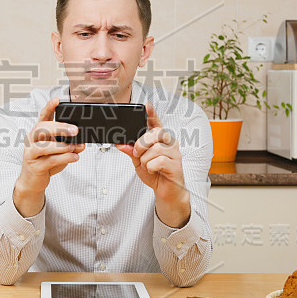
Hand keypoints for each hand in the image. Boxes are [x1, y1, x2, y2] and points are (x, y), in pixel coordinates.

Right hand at [13, 97, 84, 216]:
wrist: (33, 182)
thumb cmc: (46, 163)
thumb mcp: (60, 152)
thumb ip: (71, 146)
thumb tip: (82, 143)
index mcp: (38, 133)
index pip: (43, 116)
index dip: (49, 107)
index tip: (57, 100)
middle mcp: (32, 140)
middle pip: (42, 128)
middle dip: (59, 127)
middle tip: (75, 130)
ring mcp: (31, 153)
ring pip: (44, 146)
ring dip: (62, 146)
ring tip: (74, 147)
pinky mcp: (35, 166)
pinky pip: (49, 160)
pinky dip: (64, 158)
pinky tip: (74, 157)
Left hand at [116, 103, 190, 227]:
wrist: (167, 192)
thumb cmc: (155, 173)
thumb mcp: (138, 161)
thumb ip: (131, 151)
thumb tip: (120, 143)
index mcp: (160, 139)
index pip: (156, 123)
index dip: (151, 114)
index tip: (146, 105)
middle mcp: (169, 142)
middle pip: (155, 133)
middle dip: (141, 144)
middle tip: (137, 154)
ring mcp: (175, 153)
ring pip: (155, 148)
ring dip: (145, 159)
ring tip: (147, 165)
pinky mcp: (177, 164)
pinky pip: (159, 161)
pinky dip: (151, 167)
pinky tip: (153, 170)